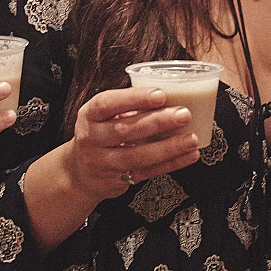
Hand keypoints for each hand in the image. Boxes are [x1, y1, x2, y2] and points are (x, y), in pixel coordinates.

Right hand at [66, 87, 201, 204]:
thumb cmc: (99, 134)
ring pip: (137, 156)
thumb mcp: (103, 115)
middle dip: (158, 122)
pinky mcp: (117, 180)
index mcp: (90, 115)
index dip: (134, 98)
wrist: (79, 172)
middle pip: (125, 130)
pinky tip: (189, 155)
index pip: (108, 103)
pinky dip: (171, 163)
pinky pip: (147, 172)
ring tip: (191, 138)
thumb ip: (129, 105)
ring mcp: (103, 162)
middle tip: (183, 114)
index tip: (160, 94)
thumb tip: (171, 90)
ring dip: (168, 147)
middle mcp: (92, 138)